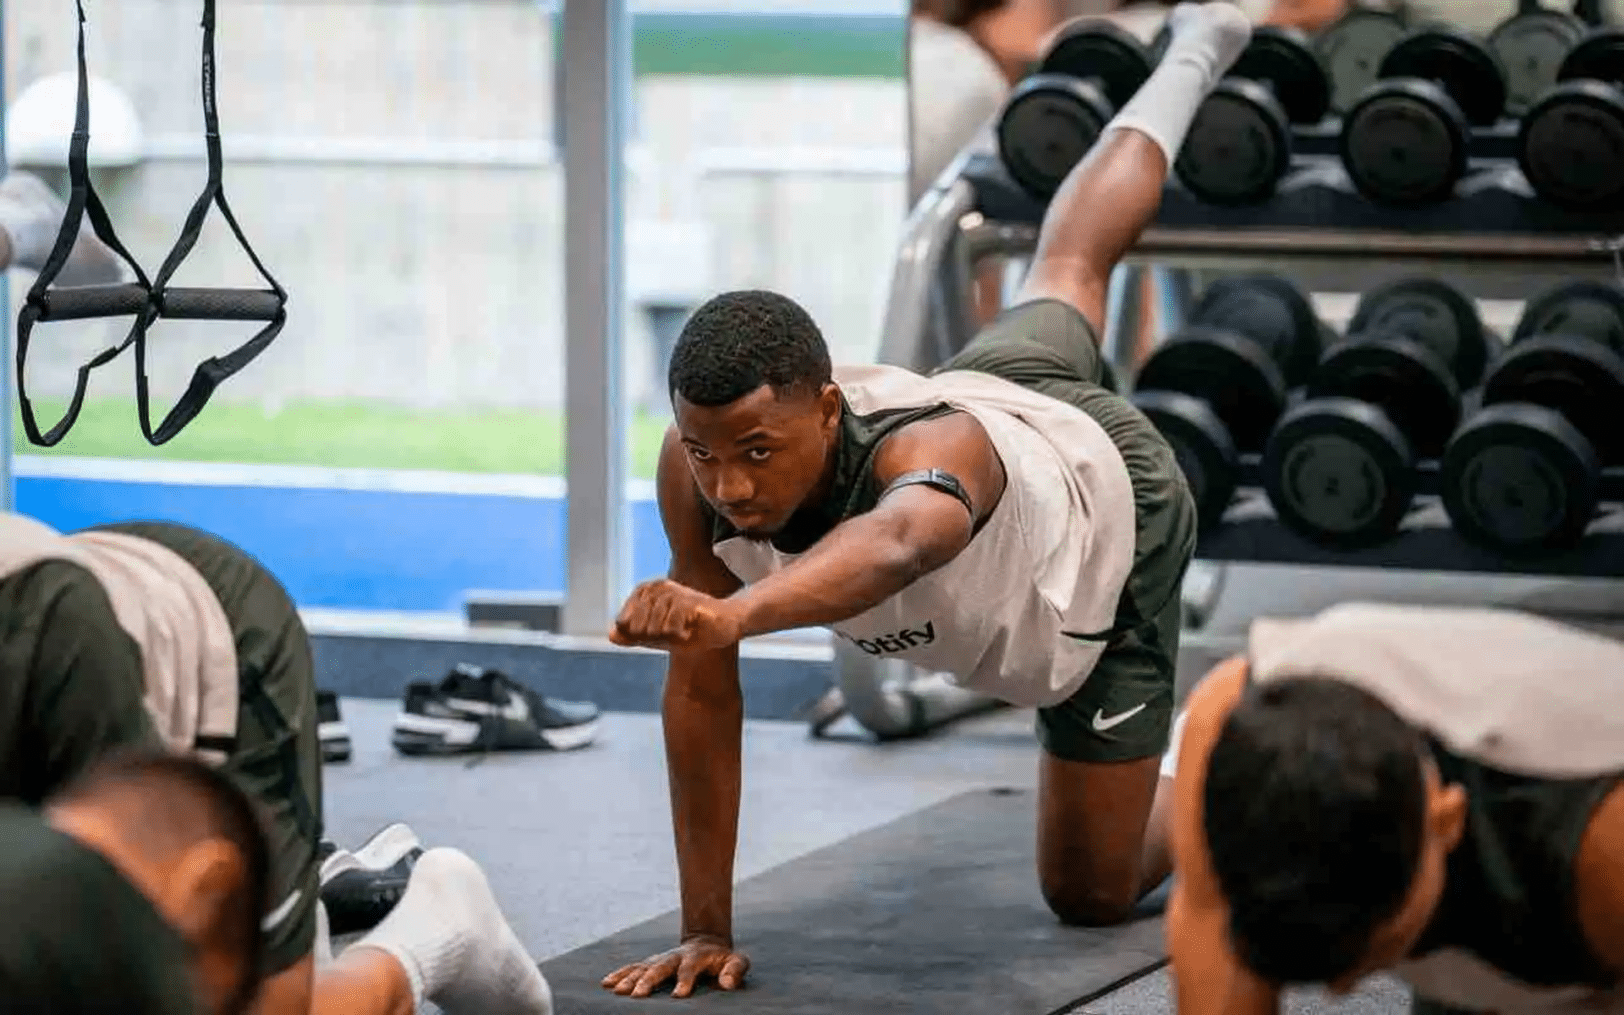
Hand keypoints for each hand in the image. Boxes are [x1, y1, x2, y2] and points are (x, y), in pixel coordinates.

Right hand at [600, 936, 749, 997]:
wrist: (706, 943)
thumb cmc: (723, 959)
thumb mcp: (736, 961)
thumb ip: (735, 970)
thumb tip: (727, 984)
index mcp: (696, 957)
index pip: (689, 969)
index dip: (685, 980)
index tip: (680, 995)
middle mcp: (674, 957)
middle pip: (660, 967)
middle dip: (648, 980)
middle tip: (639, 995)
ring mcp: (661, 959)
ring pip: (643, 967)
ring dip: (630, 979)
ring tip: (618, 991)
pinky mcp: (651, 963)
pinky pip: (633, 967)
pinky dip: (620, 974)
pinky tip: (607, 983)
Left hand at [609, 579, 745, 650]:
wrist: (725, 626)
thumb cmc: (690, 629)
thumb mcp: (657, 637)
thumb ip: (633, 636)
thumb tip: (611, 635)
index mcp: (646, 591)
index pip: (623, 622)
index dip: (638, 636)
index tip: (658, 634)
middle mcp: (657, 587)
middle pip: (636, 627)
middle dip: (653, 639)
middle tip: (674, 633)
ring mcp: (673, 592)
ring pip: (653, 629)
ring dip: (669, 638)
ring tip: (684, 630)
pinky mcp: (688, 601)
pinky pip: (671, 629)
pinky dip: (680, 637)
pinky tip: (691, 631)